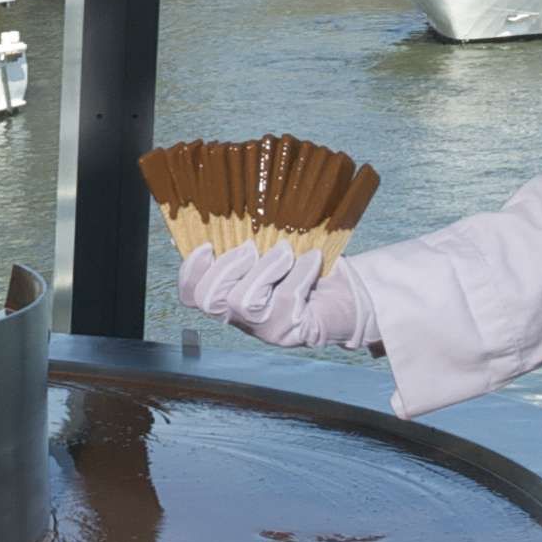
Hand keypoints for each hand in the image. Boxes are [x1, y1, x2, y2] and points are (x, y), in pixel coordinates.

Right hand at [177, 233, 383, 356]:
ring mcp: (266, 330)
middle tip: (251, 247)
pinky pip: (286, 298)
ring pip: (243, 302)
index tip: (207, 244)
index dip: (191, 271)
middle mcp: (242, 319)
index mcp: (229, 295)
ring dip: (266, 268)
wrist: (350, 293)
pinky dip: (300, 272)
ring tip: (287, 251)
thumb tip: (221, 209)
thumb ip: (245, 239)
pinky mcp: (292, 332)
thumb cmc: (305, 263)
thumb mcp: (271, 247)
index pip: (192, 295)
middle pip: (208, 300)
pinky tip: (313, 259)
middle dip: (227, 267)